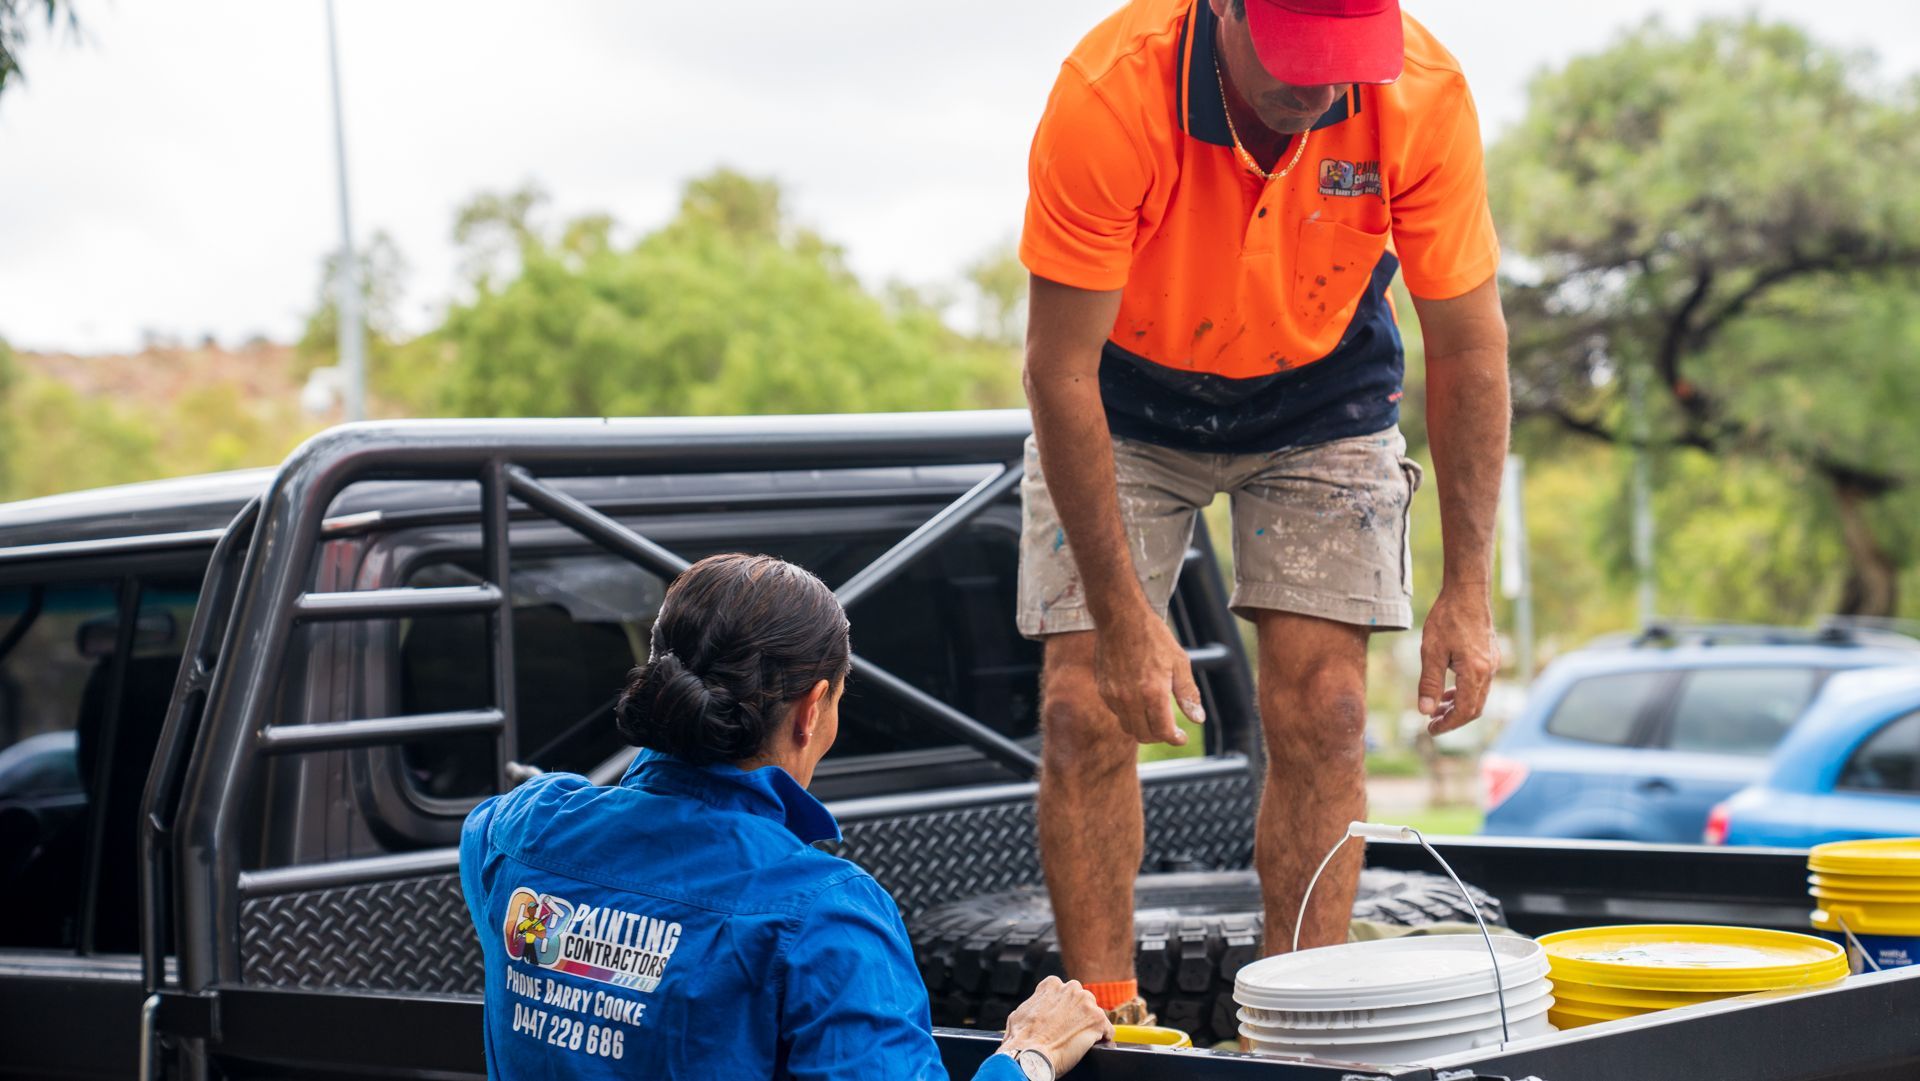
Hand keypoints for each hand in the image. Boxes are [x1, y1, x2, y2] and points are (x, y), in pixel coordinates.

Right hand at [998, 976, 1112, 1076]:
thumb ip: (1035, 1004)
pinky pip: (1107, 1030)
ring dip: (1090, 1026)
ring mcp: (1086, 1003)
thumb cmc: (1022, 1039)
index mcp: (1052, 985)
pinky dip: (1103, 1039)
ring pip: (1095, 1014)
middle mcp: (1071, 989)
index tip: (1061, 1020)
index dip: (1064, 1008)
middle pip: (1083, 1001)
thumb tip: (1038, 1010)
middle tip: (1070, 1032)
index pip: (1065, 993)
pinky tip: (1092, 1046)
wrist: (1031, 1056)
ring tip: (1079, 1041)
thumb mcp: (1020, 1012)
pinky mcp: (1098, 1020)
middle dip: (1079, 1015)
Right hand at [1093, 609, 1203, 744]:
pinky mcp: (1103, 690)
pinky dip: (1130, 714)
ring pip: (1128, 727)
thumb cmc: (1153, 637)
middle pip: (1144, 735)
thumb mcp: (1179, 662)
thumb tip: (1198, 719)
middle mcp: (1130, 698)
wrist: (1120, 618)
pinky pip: (1117, 713)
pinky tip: (1138, 700)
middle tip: (1170, 729)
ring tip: (1155, 717)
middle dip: (1160, 736)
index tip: (1181, 737)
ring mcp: (1113, 695)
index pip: (1163, 731)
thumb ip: (1188, 694)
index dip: (1175, 738)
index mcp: (1152, 692)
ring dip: (1143, 728)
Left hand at [1417, 584, 1498, 734]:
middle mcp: (1489, 671)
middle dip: (1453, 719)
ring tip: (1437, 709)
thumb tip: (1425, 711)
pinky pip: (1480, 683)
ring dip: (1458, 706)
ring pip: (1478, 696)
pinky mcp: (1490, 656)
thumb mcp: (1431, 652)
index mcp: (1475, 672)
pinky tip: (1449, 690)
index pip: (1464, 711)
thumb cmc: (1447, 618)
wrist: (1468, 592)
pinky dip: (1464, 692)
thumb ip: (1430, 683)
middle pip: (1474, 708)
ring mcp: (1492, 663)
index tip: (1430, 729)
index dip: (1448, 724)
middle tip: (1432, 723)